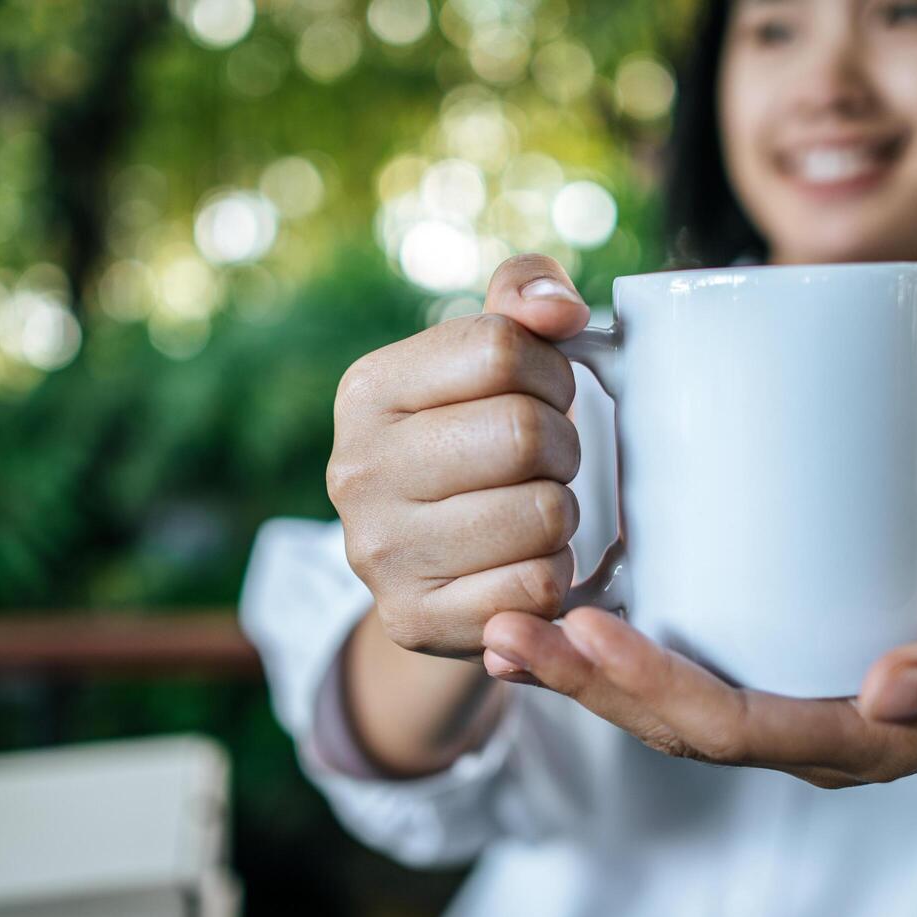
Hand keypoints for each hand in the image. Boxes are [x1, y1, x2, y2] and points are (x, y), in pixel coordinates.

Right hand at [328, 254, 589, 657]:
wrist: (424, 566)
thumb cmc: (470, 439)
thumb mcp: (482, 357)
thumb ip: (523, 296)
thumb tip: (560, 311)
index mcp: (366, 390)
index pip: (500, 348)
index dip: (548, 370)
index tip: (540, 394)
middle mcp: (355, 470)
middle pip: (524, 432)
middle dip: (561, 445)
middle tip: (542, 462)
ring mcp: (378, 553)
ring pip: (542, 512)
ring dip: (561, 512)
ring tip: (529, 509)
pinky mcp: (414, 620)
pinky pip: (538, 586)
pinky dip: (552, 573)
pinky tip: (522, 562)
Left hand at [482, 581, 916, 789]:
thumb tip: (889, 690)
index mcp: (845, 743)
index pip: (730, 729)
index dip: (656, 685)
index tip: (590, 630)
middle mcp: (792, 733)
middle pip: (669, 721)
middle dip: (582, 682)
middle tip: (501, 635)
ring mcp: (773, 702)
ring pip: (658, 700)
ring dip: (574, 670)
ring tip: (497, 633)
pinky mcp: (765, 661)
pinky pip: (676, 666)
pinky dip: (609, 646)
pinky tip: (556, 607)